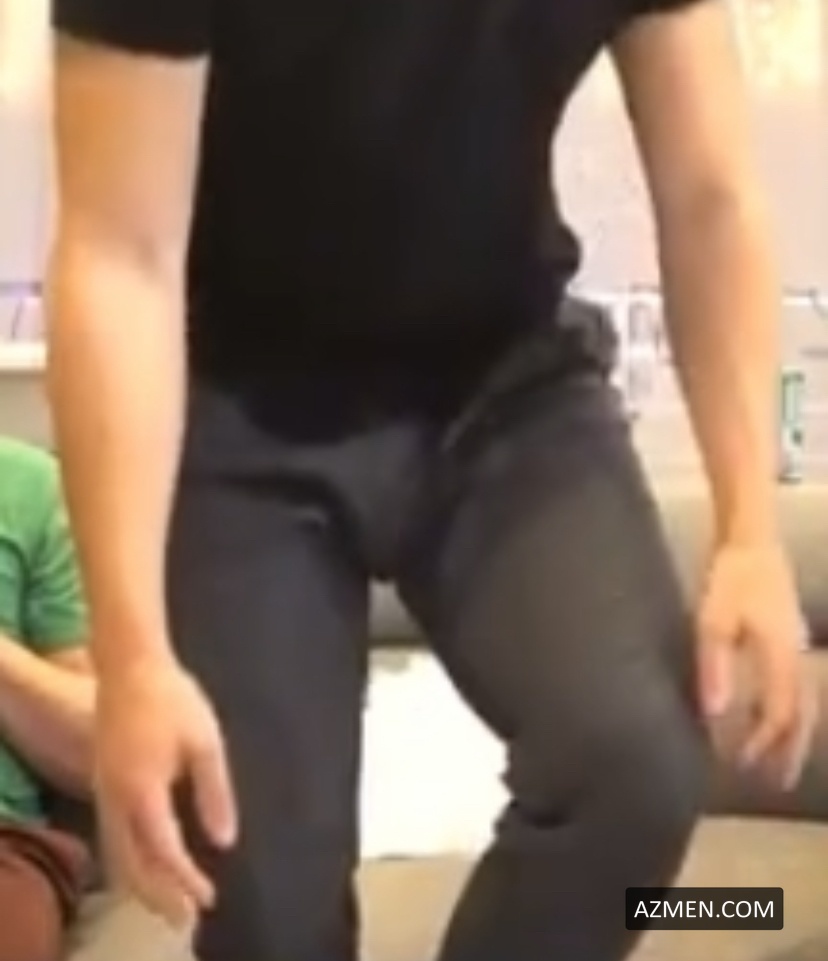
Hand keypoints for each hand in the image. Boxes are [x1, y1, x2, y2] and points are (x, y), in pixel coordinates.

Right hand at [95, 658, 236, 925]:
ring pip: (116, 855)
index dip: (185, 879)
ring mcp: (103, 791)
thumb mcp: (205, 743)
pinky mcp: (102, 782)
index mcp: (143, 790)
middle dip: (159, 895)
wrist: (131, 664)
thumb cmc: (174, 698)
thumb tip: (225, 839)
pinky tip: (145, 864)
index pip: (163, 851)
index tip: (209, 897)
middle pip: (132, 865)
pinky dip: (127, 862)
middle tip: (188, 918)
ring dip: (141, 884)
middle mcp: (116, 799)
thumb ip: (215, 793)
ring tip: (168, 902)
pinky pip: (110, 837)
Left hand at [696, 540, 814, 788]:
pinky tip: (773, 714)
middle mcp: (795, 656)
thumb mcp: (713, 621)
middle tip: (776, 782)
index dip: (761, 743)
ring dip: (794, 734)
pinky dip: (792, 710)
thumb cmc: (730, 579)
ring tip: (782, 761)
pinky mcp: (789, 638)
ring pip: (805, 702)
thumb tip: (716, 713)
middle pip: (800, 715)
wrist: (752, 541)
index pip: (778, 714)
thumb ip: (714, 666)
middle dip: (789, 751)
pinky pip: (799, 685)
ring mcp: (796, 646)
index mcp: (779, 657)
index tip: (740, 763)